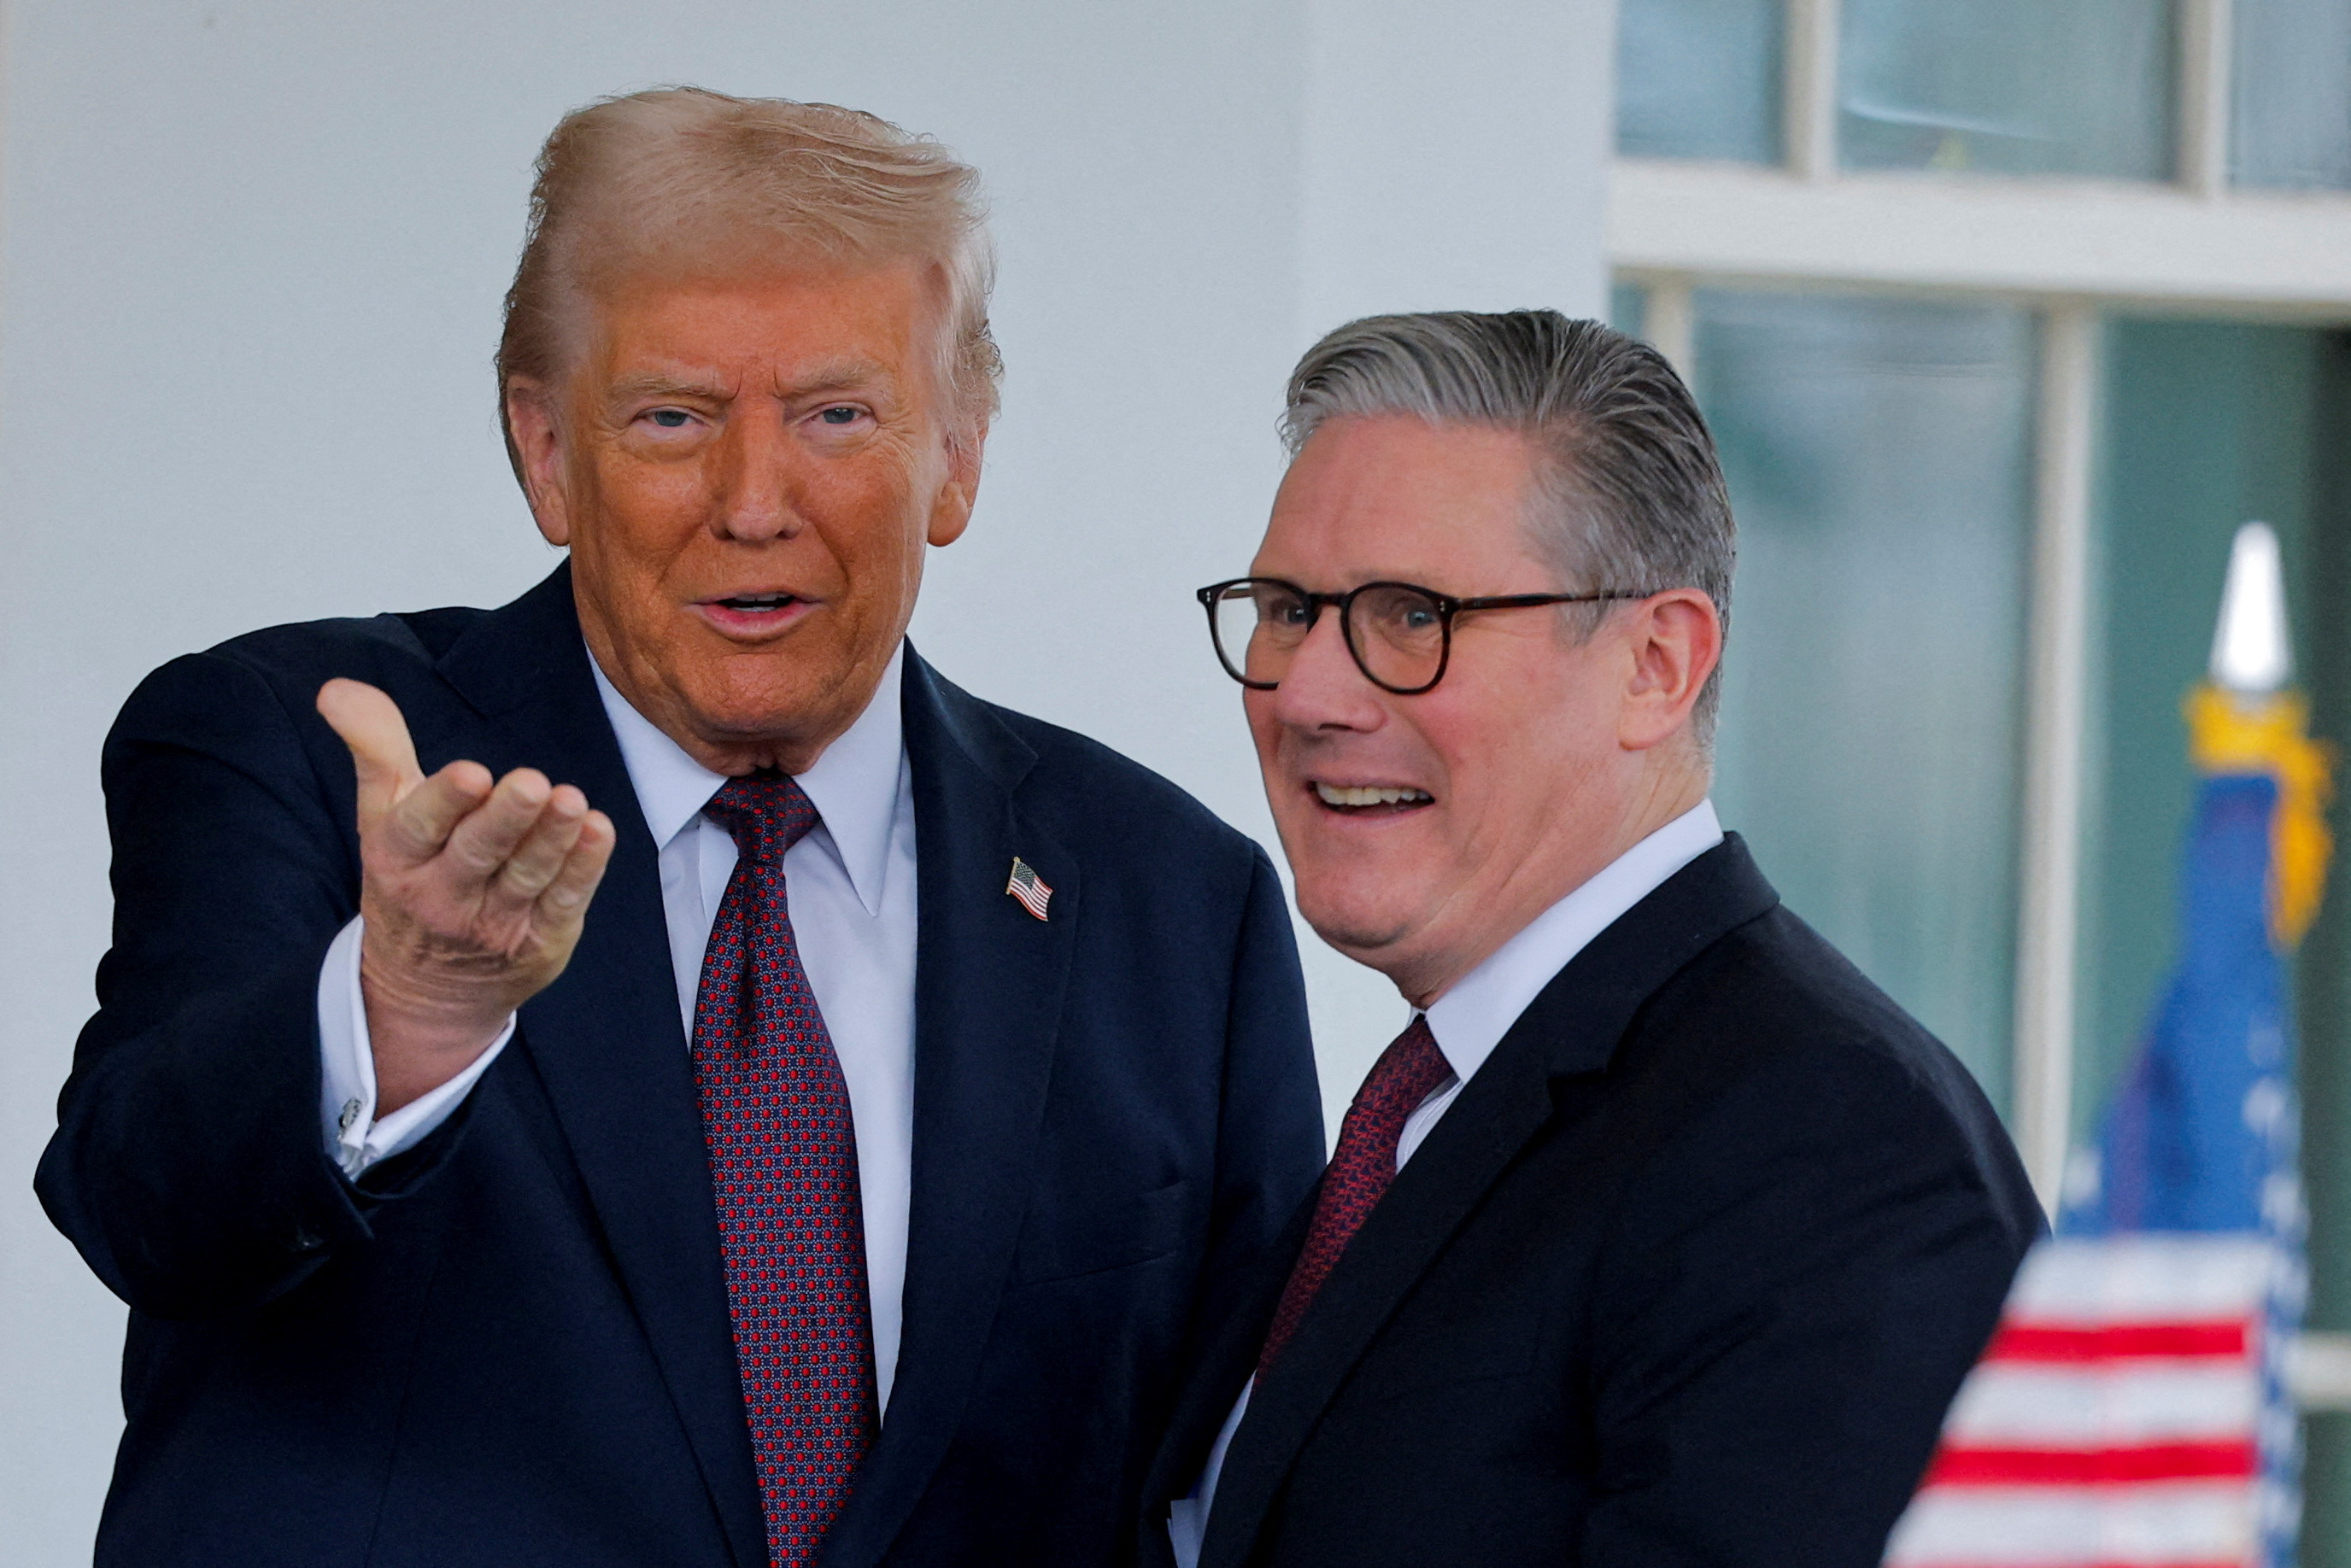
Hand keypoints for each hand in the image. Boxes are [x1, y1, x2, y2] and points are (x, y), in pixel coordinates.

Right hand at [316, 679, 615, 1113]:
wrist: (426, 990)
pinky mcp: (539, 940)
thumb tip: (336, 688)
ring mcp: (494, 921)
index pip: (419, 825)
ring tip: (573, 803)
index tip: (472, 773)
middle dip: (506, 817)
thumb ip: (373, 747)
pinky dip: (584, 869)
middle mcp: (443, 894)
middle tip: (533, 782)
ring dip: (552, 840)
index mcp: (399, 856)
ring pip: (526, 876)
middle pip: (477, 852)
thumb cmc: (411, 876)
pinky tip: (600, 832)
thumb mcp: (382, 814)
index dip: (445, 801)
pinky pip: (563, 902)